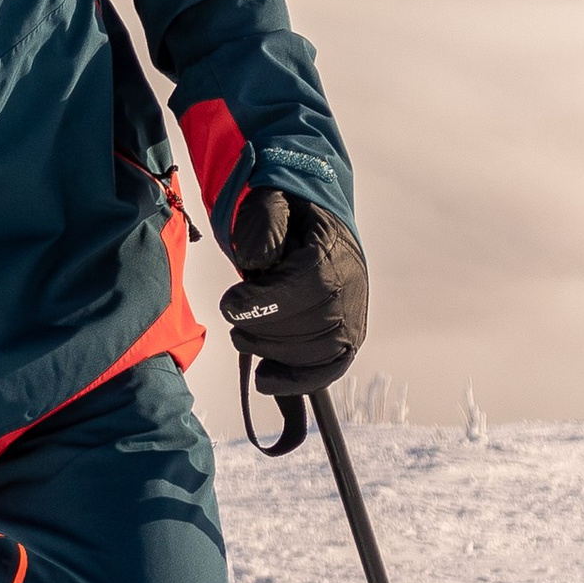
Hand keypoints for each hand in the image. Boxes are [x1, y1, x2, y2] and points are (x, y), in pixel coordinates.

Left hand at [219, 188, 368, 400]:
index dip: (264, 302)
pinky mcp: (348, 339)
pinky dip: (298, 380)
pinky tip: (266, 379)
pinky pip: (330, 369)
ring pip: (317, 353)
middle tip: (235, 320)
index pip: (305, 286)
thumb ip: (264, 224)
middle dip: (263, 329)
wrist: (315, 228)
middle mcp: (351, 288)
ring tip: (244, 337)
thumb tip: (259, 262)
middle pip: (311, 325)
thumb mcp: (271, 202)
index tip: (231, 305)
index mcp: (333, 251)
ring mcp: (353, 316)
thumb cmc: (289, 219)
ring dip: (272, 352)